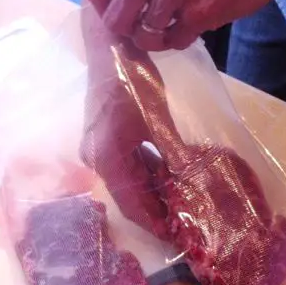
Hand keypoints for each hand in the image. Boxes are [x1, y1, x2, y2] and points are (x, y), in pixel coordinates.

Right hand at [79, 6, 168, 238]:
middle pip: (128, 195)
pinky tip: (166, 177)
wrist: (109, 48)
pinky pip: (125, 166)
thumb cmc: (134, 80)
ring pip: (127, 181)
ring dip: (151, 191)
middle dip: (155, 210)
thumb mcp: (158, 121)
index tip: (176, 236)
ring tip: (179, 203)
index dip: (154, 222)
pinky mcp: (101, 141)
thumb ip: (171, 156)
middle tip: (183, 223)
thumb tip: (189, 186)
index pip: (132, 203)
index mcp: (109, 157)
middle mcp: (97, 159)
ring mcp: (97, 150)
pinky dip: (144, 173)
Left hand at [83, 0, 285, 51]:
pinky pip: (173, 42)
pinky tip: (193, 26)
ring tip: (174, 26)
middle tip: (144, 27)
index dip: (104, 5)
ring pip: (144, 35)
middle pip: (115, 18)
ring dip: (157, 38)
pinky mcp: (198, 13)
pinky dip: (180, 40)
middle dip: (127, 29)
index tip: (119, 11)